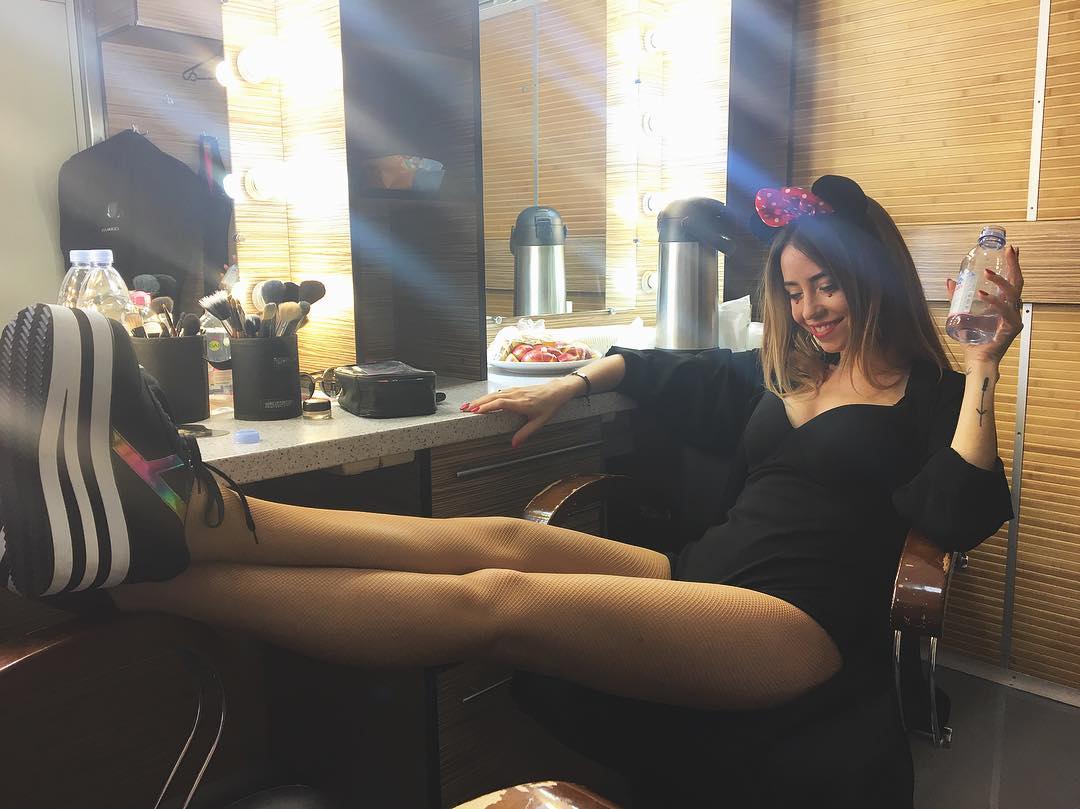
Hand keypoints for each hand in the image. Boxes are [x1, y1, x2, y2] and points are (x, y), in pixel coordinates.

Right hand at [461, 377, 579, 447]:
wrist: (557, 391)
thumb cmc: (549, 405)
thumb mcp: (539, 422)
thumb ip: (525, 433)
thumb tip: (514, 444)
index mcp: (521, 403)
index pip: (499, 403)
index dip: (486, 407)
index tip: (475, 412)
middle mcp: (516, 395)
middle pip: (492, 397)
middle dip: (477, 403)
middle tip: (464, 409)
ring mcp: (515, 390)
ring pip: (494, 394)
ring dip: (480, 399)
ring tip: (469, 405)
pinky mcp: (515, 389)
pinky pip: (498, 392)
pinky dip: (488, 396)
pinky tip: (482, 400)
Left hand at [945, 244, 1024, 367]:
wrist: (975, 359)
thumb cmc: (972, 339)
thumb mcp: (961, 313)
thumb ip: (956, 298)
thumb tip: (950, 280)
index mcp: (1003, 304)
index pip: (1011, 280)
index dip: (1012, 264)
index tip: (1011, 249)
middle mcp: (1012, 308)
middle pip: (1017, 282)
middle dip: (1014, 264)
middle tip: (1009, 250)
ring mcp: (1014, 317)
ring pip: (1012, 293)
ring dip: (1000, 281)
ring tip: (986, 272)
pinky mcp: (1012, 327)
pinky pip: (1004, 310)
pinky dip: (993, 301)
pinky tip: (982, 294)